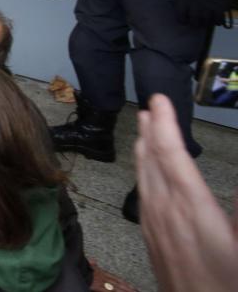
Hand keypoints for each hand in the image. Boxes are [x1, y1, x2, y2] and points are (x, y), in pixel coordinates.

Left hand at [136, 94, 237, 291]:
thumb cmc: (230, 281)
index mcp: (192, 206)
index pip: (171, 154)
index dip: (165, 123)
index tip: (160, 99)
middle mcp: (166, 210)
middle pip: (152, 159)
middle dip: (151, 129)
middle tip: (151, 105)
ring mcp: (154, 224)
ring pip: (144, 175)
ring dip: (145, 147)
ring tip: (145, 126)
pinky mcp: (150, 236)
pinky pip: (143, 193)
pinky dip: (144, 170)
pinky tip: (147, 169)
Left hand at [174, 0, 231, 26]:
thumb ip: (175, 0)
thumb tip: (170, 9)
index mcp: (183, 1)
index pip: (181, 19)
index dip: (183, 20)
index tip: (185, 19)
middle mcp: (195, 5)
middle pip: (194, 23)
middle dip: (195, 23)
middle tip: (196, 20)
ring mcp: (207, 6)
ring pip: (206, 23)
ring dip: (205, 22)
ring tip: (205, 19)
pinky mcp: (219, 6)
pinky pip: (218, 20)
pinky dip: (217, 21)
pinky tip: (214, 17)